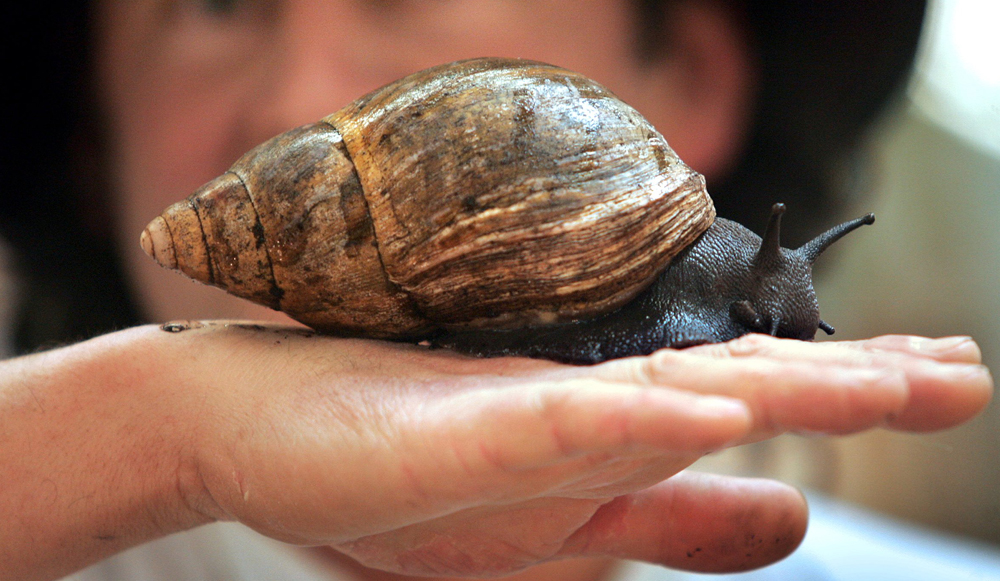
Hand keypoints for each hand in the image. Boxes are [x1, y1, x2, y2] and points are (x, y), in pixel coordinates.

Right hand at [166, 326, 989, 575]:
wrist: (255, 425)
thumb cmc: (396, 475)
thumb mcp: (551, 530)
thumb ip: (672, 520)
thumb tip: (791, 520)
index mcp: (609, 437)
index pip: (753, 406)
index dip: (853, 396)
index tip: (945, 381)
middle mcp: (585, 411)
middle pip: (744, 389)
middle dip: (864, 386)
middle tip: (971, 370)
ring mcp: (525, 414)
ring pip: (677, 392)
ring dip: (790, 388)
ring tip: (898, 383)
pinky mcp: (458, 428)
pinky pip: (561, 422)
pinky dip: (640, 418)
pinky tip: (715, 412)